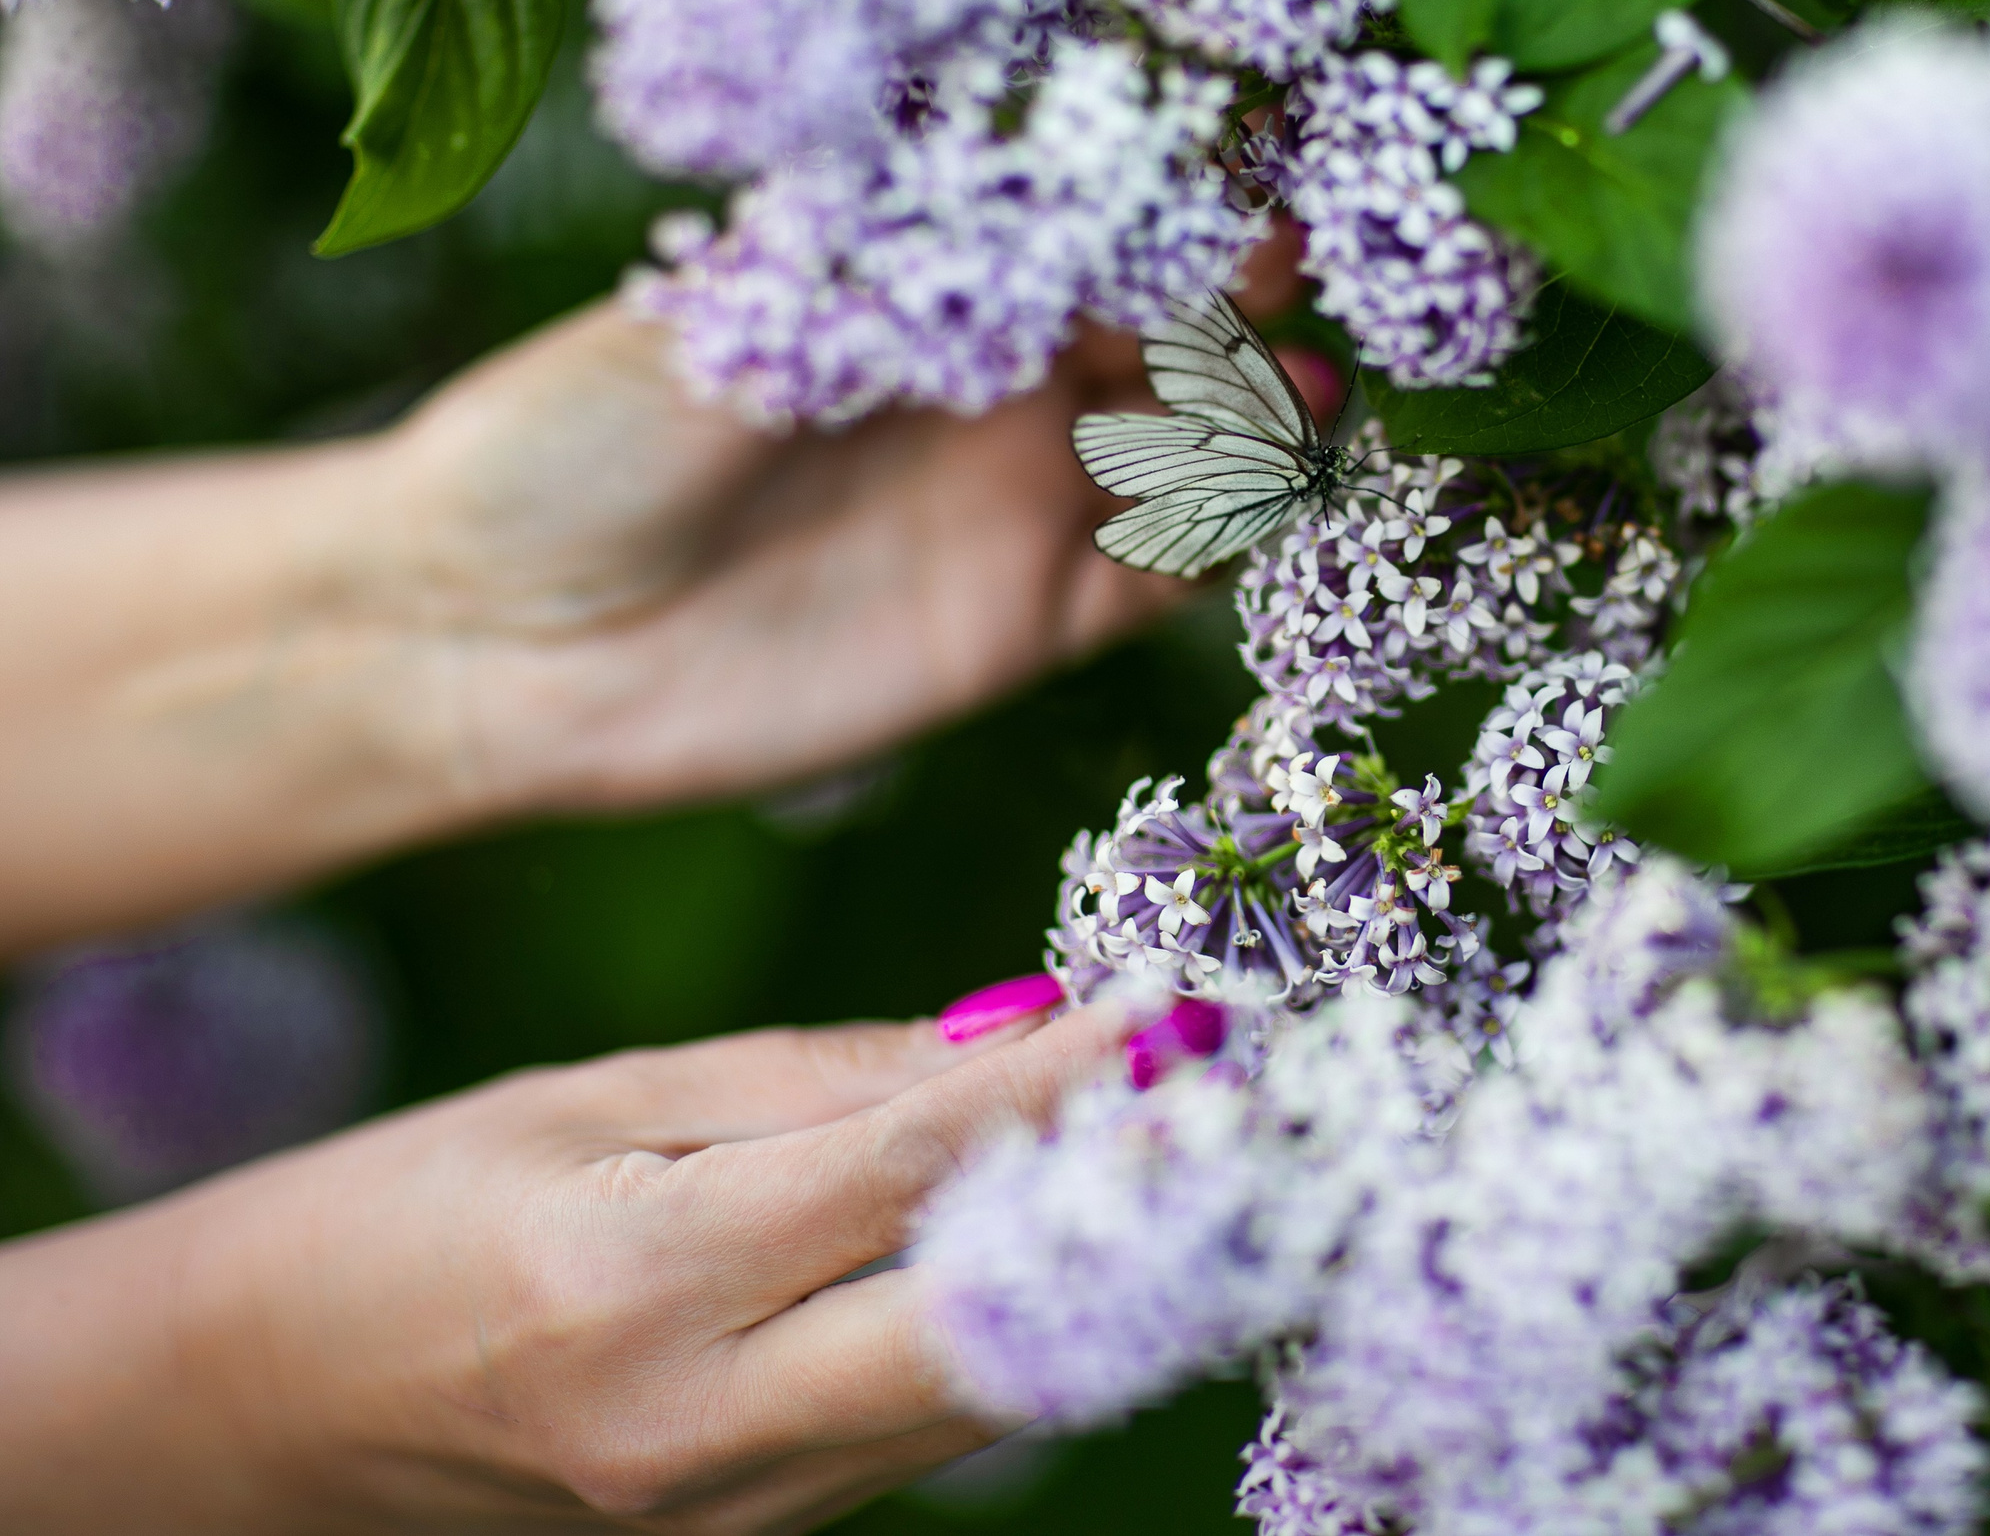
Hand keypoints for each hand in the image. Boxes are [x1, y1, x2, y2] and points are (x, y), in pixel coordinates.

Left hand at [0, 235, 1315, 952]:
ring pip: (1182, 449)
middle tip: (1297, 267)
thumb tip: (1003, 197)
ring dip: (1255, 417)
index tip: (1232, 159)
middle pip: (1157, 328)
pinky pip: (1159, 577)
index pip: (1072, 225)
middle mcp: (984, 390)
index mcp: (913, 288)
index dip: (1159, 194)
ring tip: (1310, 388)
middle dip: (1236, 295)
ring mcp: (1013, 504)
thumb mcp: (709, 331)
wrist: (497, 646)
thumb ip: (868, 283)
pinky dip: (1221, 539)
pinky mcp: (1021, 621)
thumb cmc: (568, 447)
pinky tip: (1254, 501)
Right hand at [0, 995, 1122, 1533]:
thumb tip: (1009, 1038)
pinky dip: (1004, 1328)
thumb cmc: (404, 1213)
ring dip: (1094, 1271)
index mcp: (635, 1282)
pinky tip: (1054, 1232)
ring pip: (977, 1393)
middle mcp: (700, 1428)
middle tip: (1230, 1094)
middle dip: (1134, 1210)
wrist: (256, 1416)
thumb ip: (812, 1078)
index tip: (1177, 1007)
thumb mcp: (590, 1097)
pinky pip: (919, 1429)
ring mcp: (735, 1512)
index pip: (913, 1172)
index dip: (1067, 1084)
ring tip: (1177, 1142)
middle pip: (994, 1328)